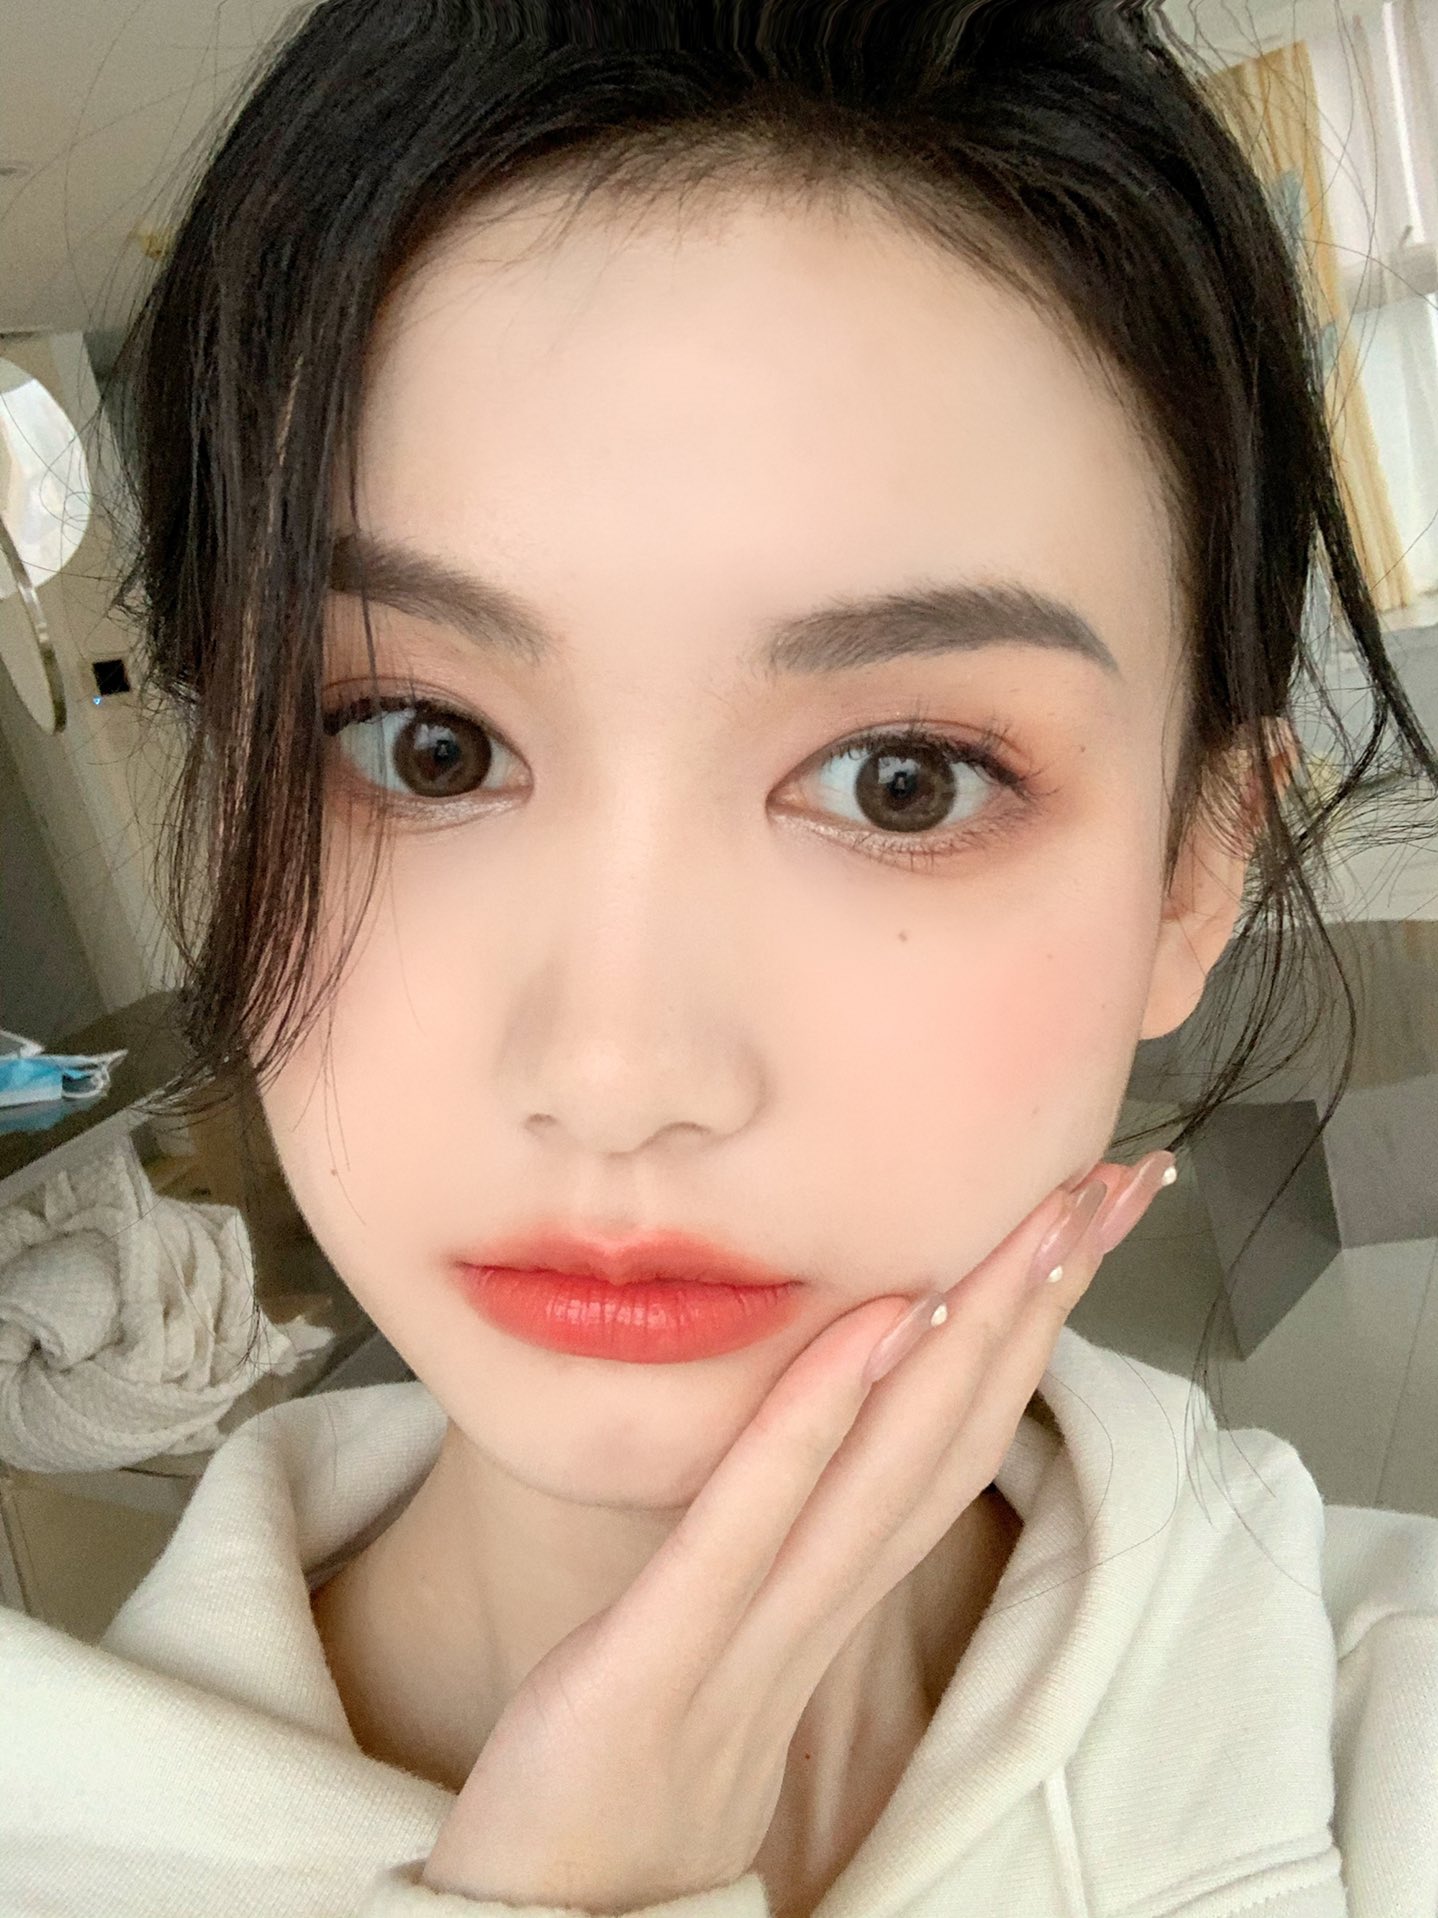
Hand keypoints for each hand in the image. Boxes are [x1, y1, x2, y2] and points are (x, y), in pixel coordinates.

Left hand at [420, 1152, 1175, 1911]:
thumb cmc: (623, 1778)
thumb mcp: (714, 1650)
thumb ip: (766, 1554)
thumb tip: (804, 1452)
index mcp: (820, 1603)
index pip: (943, 1450)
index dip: (1018, 1338)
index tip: (1070, 1230)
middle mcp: (811, 1615)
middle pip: (944, 1442)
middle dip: (1028, 1311)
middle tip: (1098, 1193)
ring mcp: (744, 1643)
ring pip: (882, 1477)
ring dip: (961, 1345)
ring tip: (1022, 1233)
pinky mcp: (656, 1667)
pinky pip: (747, 1532)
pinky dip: (812, 1424)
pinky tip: (862, 1334)